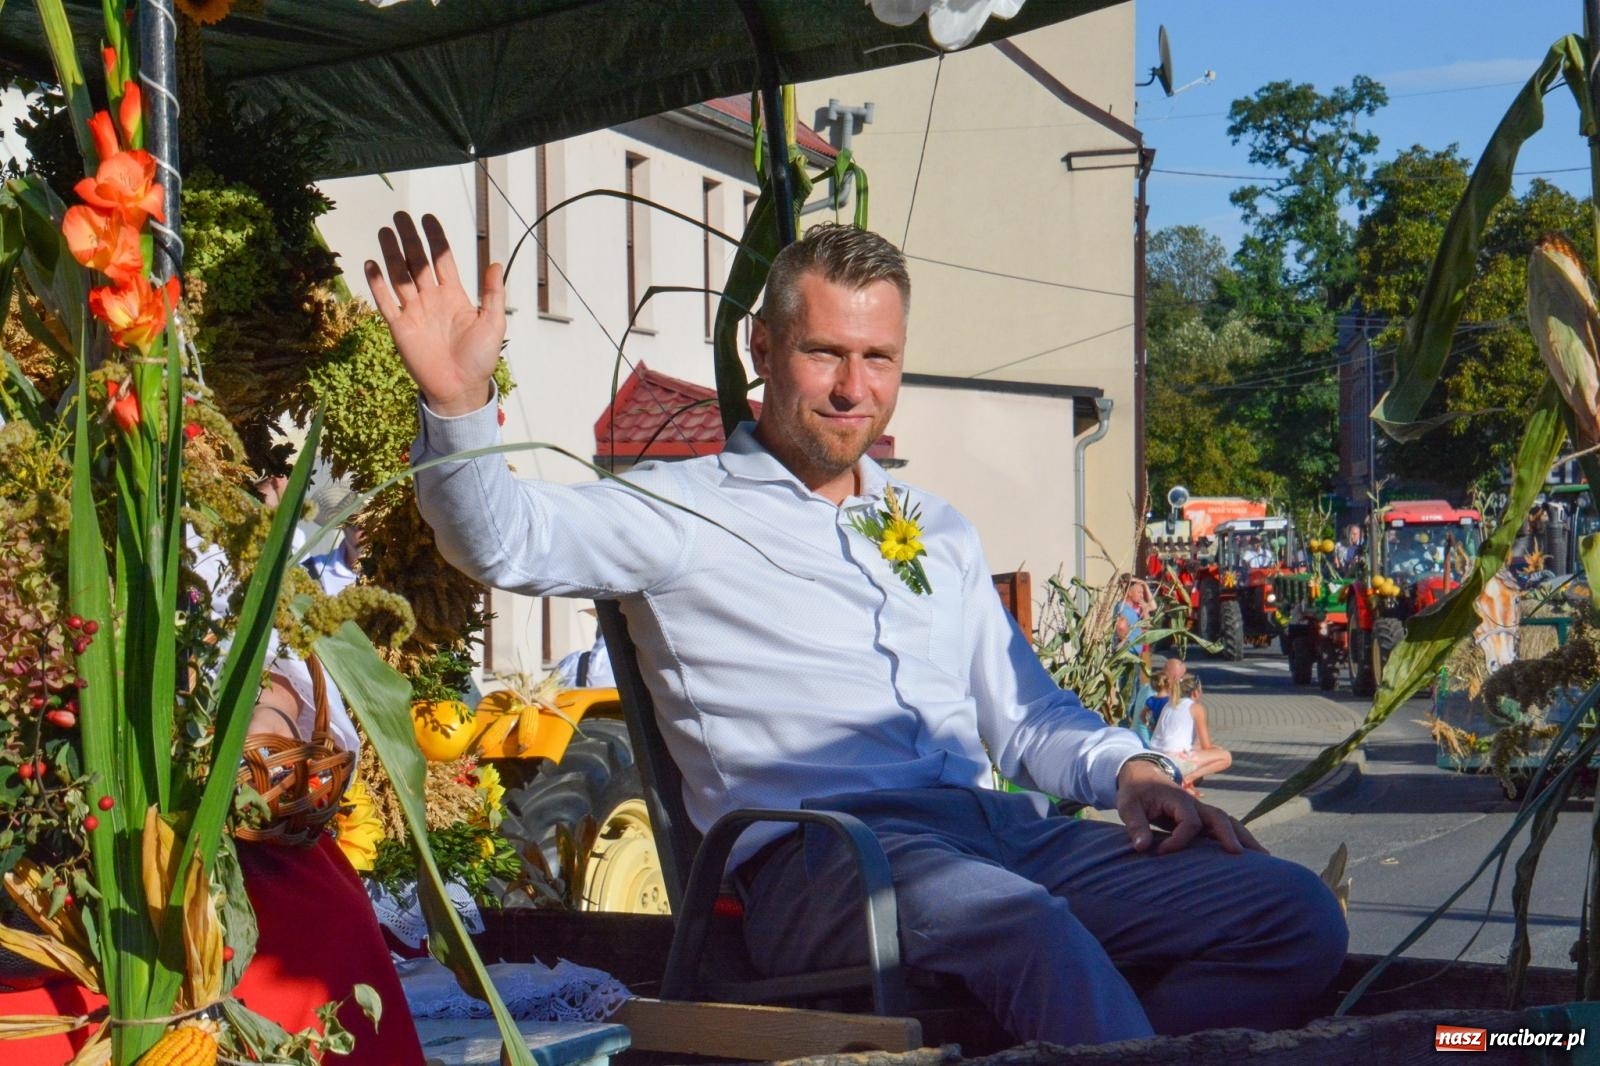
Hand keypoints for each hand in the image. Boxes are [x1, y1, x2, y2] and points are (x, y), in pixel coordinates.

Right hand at [365, 212, 504, 415]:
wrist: (461, 389)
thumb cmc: (481, 358)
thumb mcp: (493, 323)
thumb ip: (493, 293)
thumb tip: (495, 263)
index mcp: (454, 296)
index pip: (442, 259)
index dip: (435, 239)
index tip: (427, 218)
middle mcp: (432, 299)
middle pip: (418, 262)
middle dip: (409, 239)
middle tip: (400, 215)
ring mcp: (414, 312)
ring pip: (400, 277)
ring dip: (392, 254)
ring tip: (384, 231)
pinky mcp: (400, 328)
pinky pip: (386, 302)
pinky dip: (377, 284)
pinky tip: (371, 264)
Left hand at [1115, 759, 1264, 855]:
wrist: (1143, 775)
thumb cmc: (1135, 792)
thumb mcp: (1128, 805)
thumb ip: (1135, 825)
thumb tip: (1141, 849)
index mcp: (1179, 799)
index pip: (1189, 822)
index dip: (1178, 840)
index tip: (1161, 852)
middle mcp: (1195, 804)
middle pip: (1219, 817)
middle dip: (1230, 835)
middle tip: (1239, 854)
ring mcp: (1202, 811)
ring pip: (1228, 822)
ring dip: (1245, 838)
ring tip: (1264, 858)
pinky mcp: (1203, 819)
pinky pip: (1225, 828)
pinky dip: (1239, 839)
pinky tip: (1254, 856)